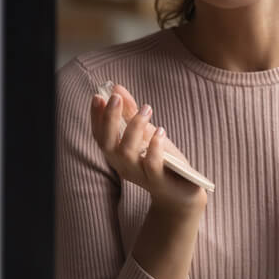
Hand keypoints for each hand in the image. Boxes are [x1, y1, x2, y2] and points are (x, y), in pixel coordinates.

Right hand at [90, 83, 206, 216]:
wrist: (182, 190)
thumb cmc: (162, 159)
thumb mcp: (147, 133)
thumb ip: (132, 113)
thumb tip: (117, 88)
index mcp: (117, 154)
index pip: (99, 135)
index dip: (96, 117)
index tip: (98, 96)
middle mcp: (123, 166)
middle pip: (108, 144)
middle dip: (110, 119)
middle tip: (117, 98)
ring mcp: (140, 175)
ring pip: (127, 153)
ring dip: (134, 128)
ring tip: (146, 108)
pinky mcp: (159, 181)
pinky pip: (152, 165)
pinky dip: (154, 148)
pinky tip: (160, 132)